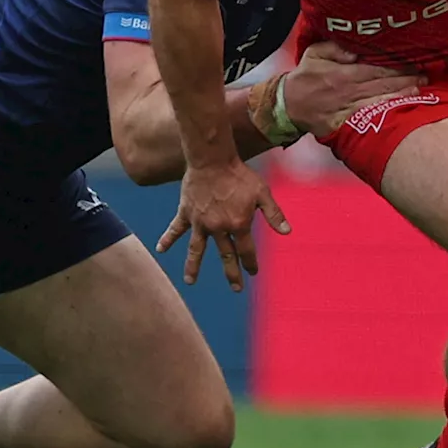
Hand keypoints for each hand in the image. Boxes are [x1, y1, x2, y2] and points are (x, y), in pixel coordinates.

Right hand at [156, 159, 289, 292]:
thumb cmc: (239, 174)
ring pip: (197, 249)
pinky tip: (160, 250)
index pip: (246, 251)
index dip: (251, 263)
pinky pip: (175, 229)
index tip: (253, 272)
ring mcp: (200, 222)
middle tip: (236, 288)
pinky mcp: (186, 213)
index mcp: (238, 224)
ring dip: (193, 266)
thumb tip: (287, 232)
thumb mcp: (262, 192)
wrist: (212, 160)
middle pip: (226, 255)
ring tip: (190, 281)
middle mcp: (218, 228)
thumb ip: (274, 214)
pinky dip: (167, 239)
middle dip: (232, 273)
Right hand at [277, 41, 425, 137]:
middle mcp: (348, 91)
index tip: (413, 60)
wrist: (289, 105)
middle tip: (425, 74)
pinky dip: (387, 111)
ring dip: (401, 95)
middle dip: (405, 79)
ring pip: (381, 100)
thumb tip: (355, 50)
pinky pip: (371, 116)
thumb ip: (334, 48)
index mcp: (342, 74)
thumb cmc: (305, 76)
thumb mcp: (313, 53)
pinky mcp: (348, 122)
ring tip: (420, 89)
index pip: (375, 68)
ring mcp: (350, 108)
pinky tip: (402, 108)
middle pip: (383, 84)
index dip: (396, 65)